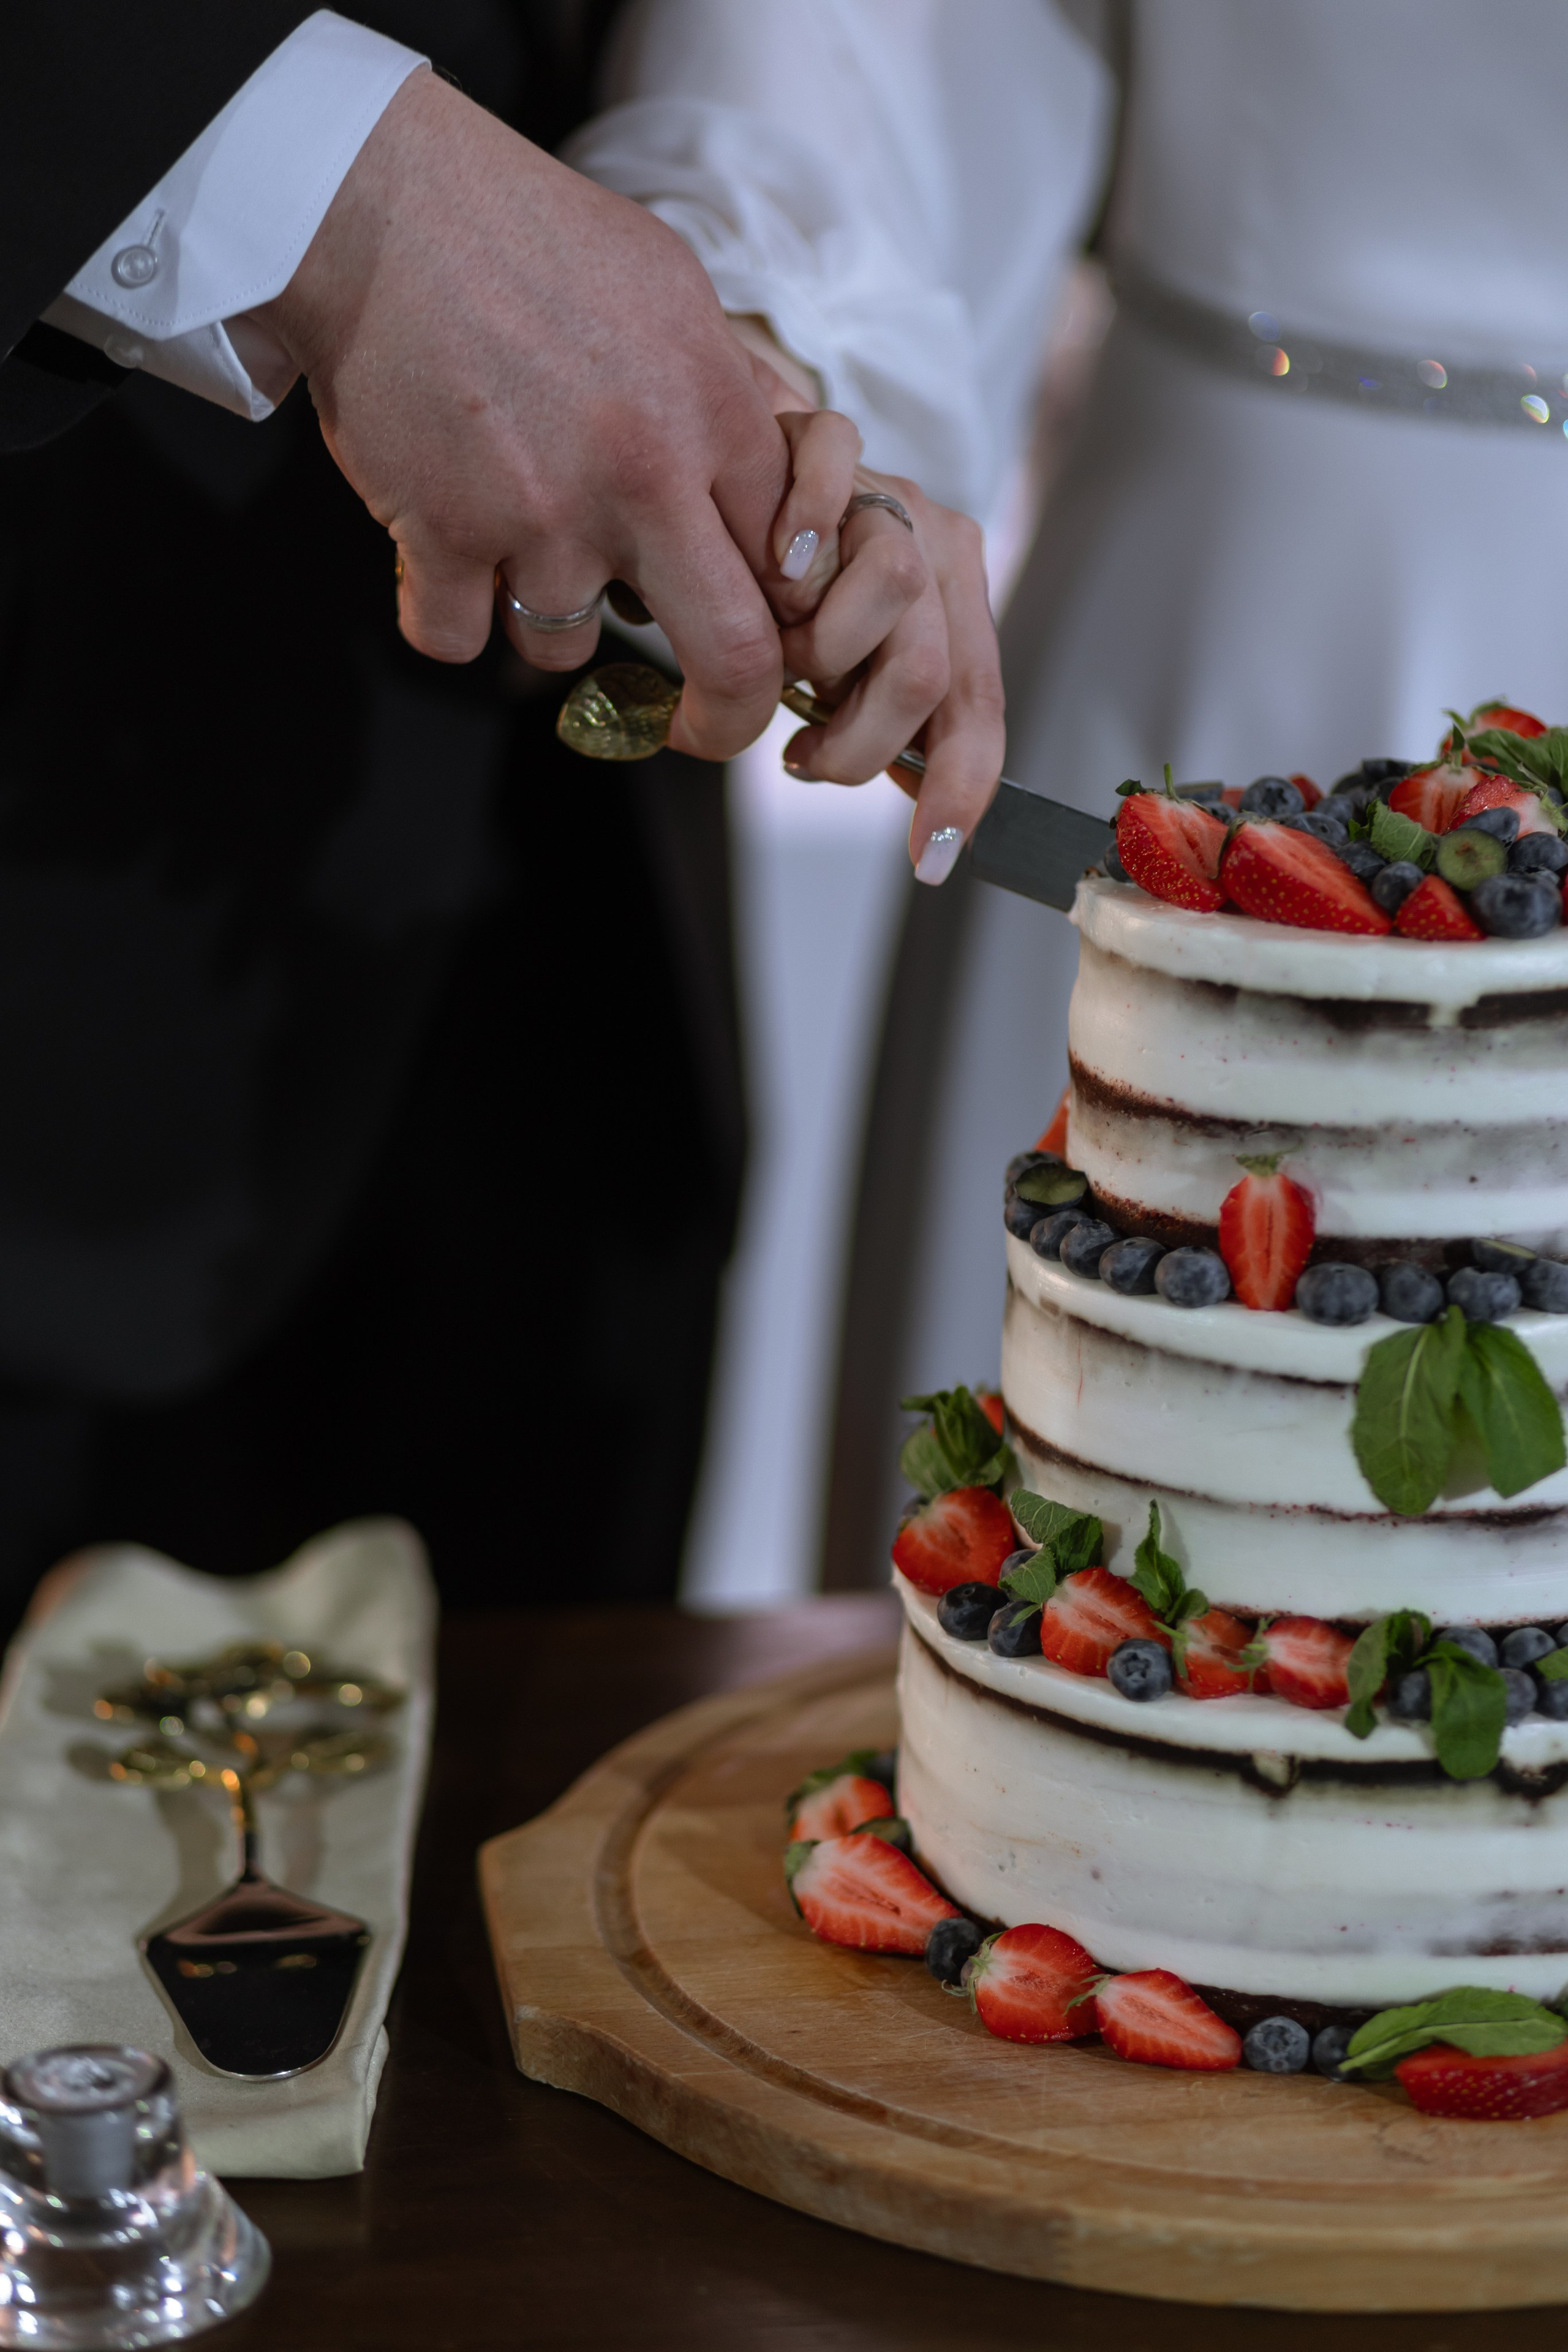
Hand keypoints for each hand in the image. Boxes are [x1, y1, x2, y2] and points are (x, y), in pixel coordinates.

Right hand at [251, 71, 795, 760]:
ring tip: (512, 528)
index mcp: (714, 414)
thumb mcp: (670, 293)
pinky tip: (436, 544)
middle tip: (701, 732)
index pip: (797, 568)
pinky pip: (459, 640)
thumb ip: (727, 400)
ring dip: (544, 615)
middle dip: (727, 721)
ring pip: (571, 650)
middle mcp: (645, 477)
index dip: (786, 624)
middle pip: (733, 657)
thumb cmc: (528, 238)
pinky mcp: (446, 537)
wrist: (379, 205)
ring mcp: (545, 516)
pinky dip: (444, 611)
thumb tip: (779, 496)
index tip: (763, 643)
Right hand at [727, 323, 1005, 881]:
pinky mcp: (817, 441)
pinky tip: (768, 576)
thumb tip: (927, 810)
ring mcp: (879, 488)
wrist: (740, 466)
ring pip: (891, 585)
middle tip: (805, 757)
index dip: (959, 790)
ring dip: (816, 652)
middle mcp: (931, 539)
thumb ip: (881, 716)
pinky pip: (829, 479)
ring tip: (775, 662)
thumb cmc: (789, 584)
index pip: (977, 709)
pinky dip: (797, 541)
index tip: (931, 859)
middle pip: (926, 668)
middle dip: (859, 743)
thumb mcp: (846, 663)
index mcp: (953, 600)